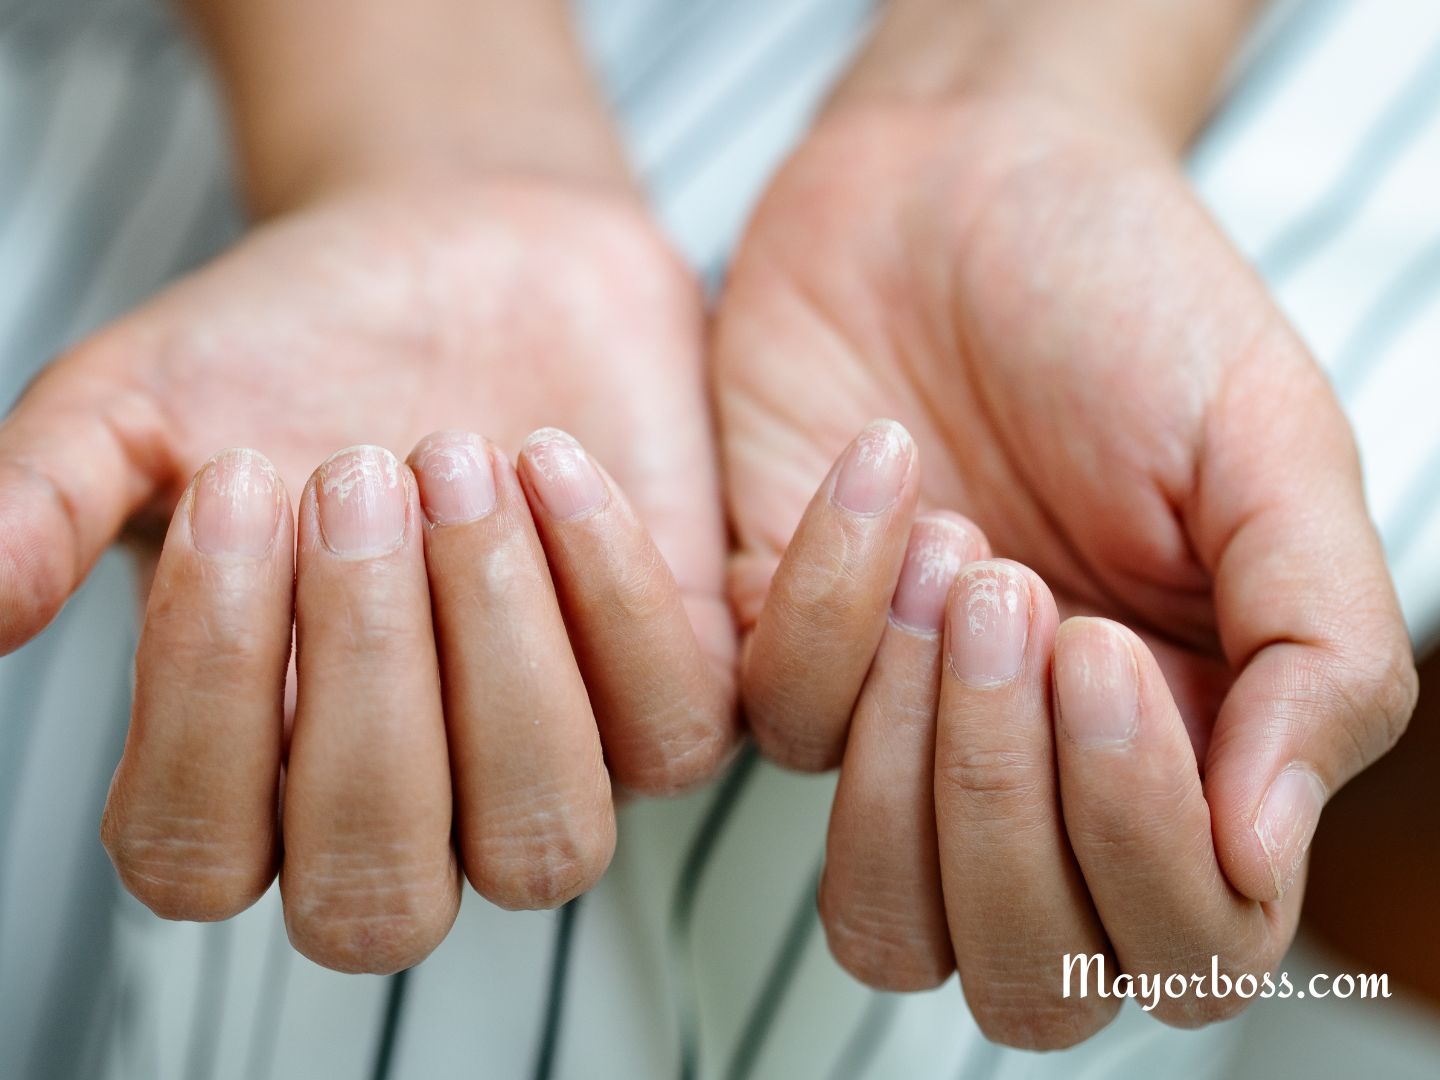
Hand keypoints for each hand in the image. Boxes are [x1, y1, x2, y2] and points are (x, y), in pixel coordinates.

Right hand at [0, 176, 735, 972]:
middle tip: (349, 470)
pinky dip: (608, 591)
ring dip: (496, 654)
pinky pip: (671, 733)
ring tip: (450, 455)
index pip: (194, 860)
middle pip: (375, 900)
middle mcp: (389, 813)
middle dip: (365, 684)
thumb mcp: (126, 406)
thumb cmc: (275, 349)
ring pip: (543, 848)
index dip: (206, 694)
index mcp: (232, 778)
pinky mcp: (665, 698)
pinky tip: (548, 455)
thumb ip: (26, 514)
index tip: (232, 484)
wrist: (452, 250)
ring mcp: (538, 769)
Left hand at [716, 97, 1416, 1045]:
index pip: (1182, 943)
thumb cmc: (1133, 307)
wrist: (960, 183)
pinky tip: (882, 469)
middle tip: (1026, 604)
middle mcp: (1044, 778)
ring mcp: (901, 735)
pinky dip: (824, 602)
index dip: (1140, 846)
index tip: (1105, 650)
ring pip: (882, 922)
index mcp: (1195, 752)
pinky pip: (775, 730)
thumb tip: (1270, 858)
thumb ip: (1320, 654)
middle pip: (1021, 978)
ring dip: (911, 767)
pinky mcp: (773, 659)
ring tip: (958, 561)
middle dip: (1012, 815)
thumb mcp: (1274, 451)